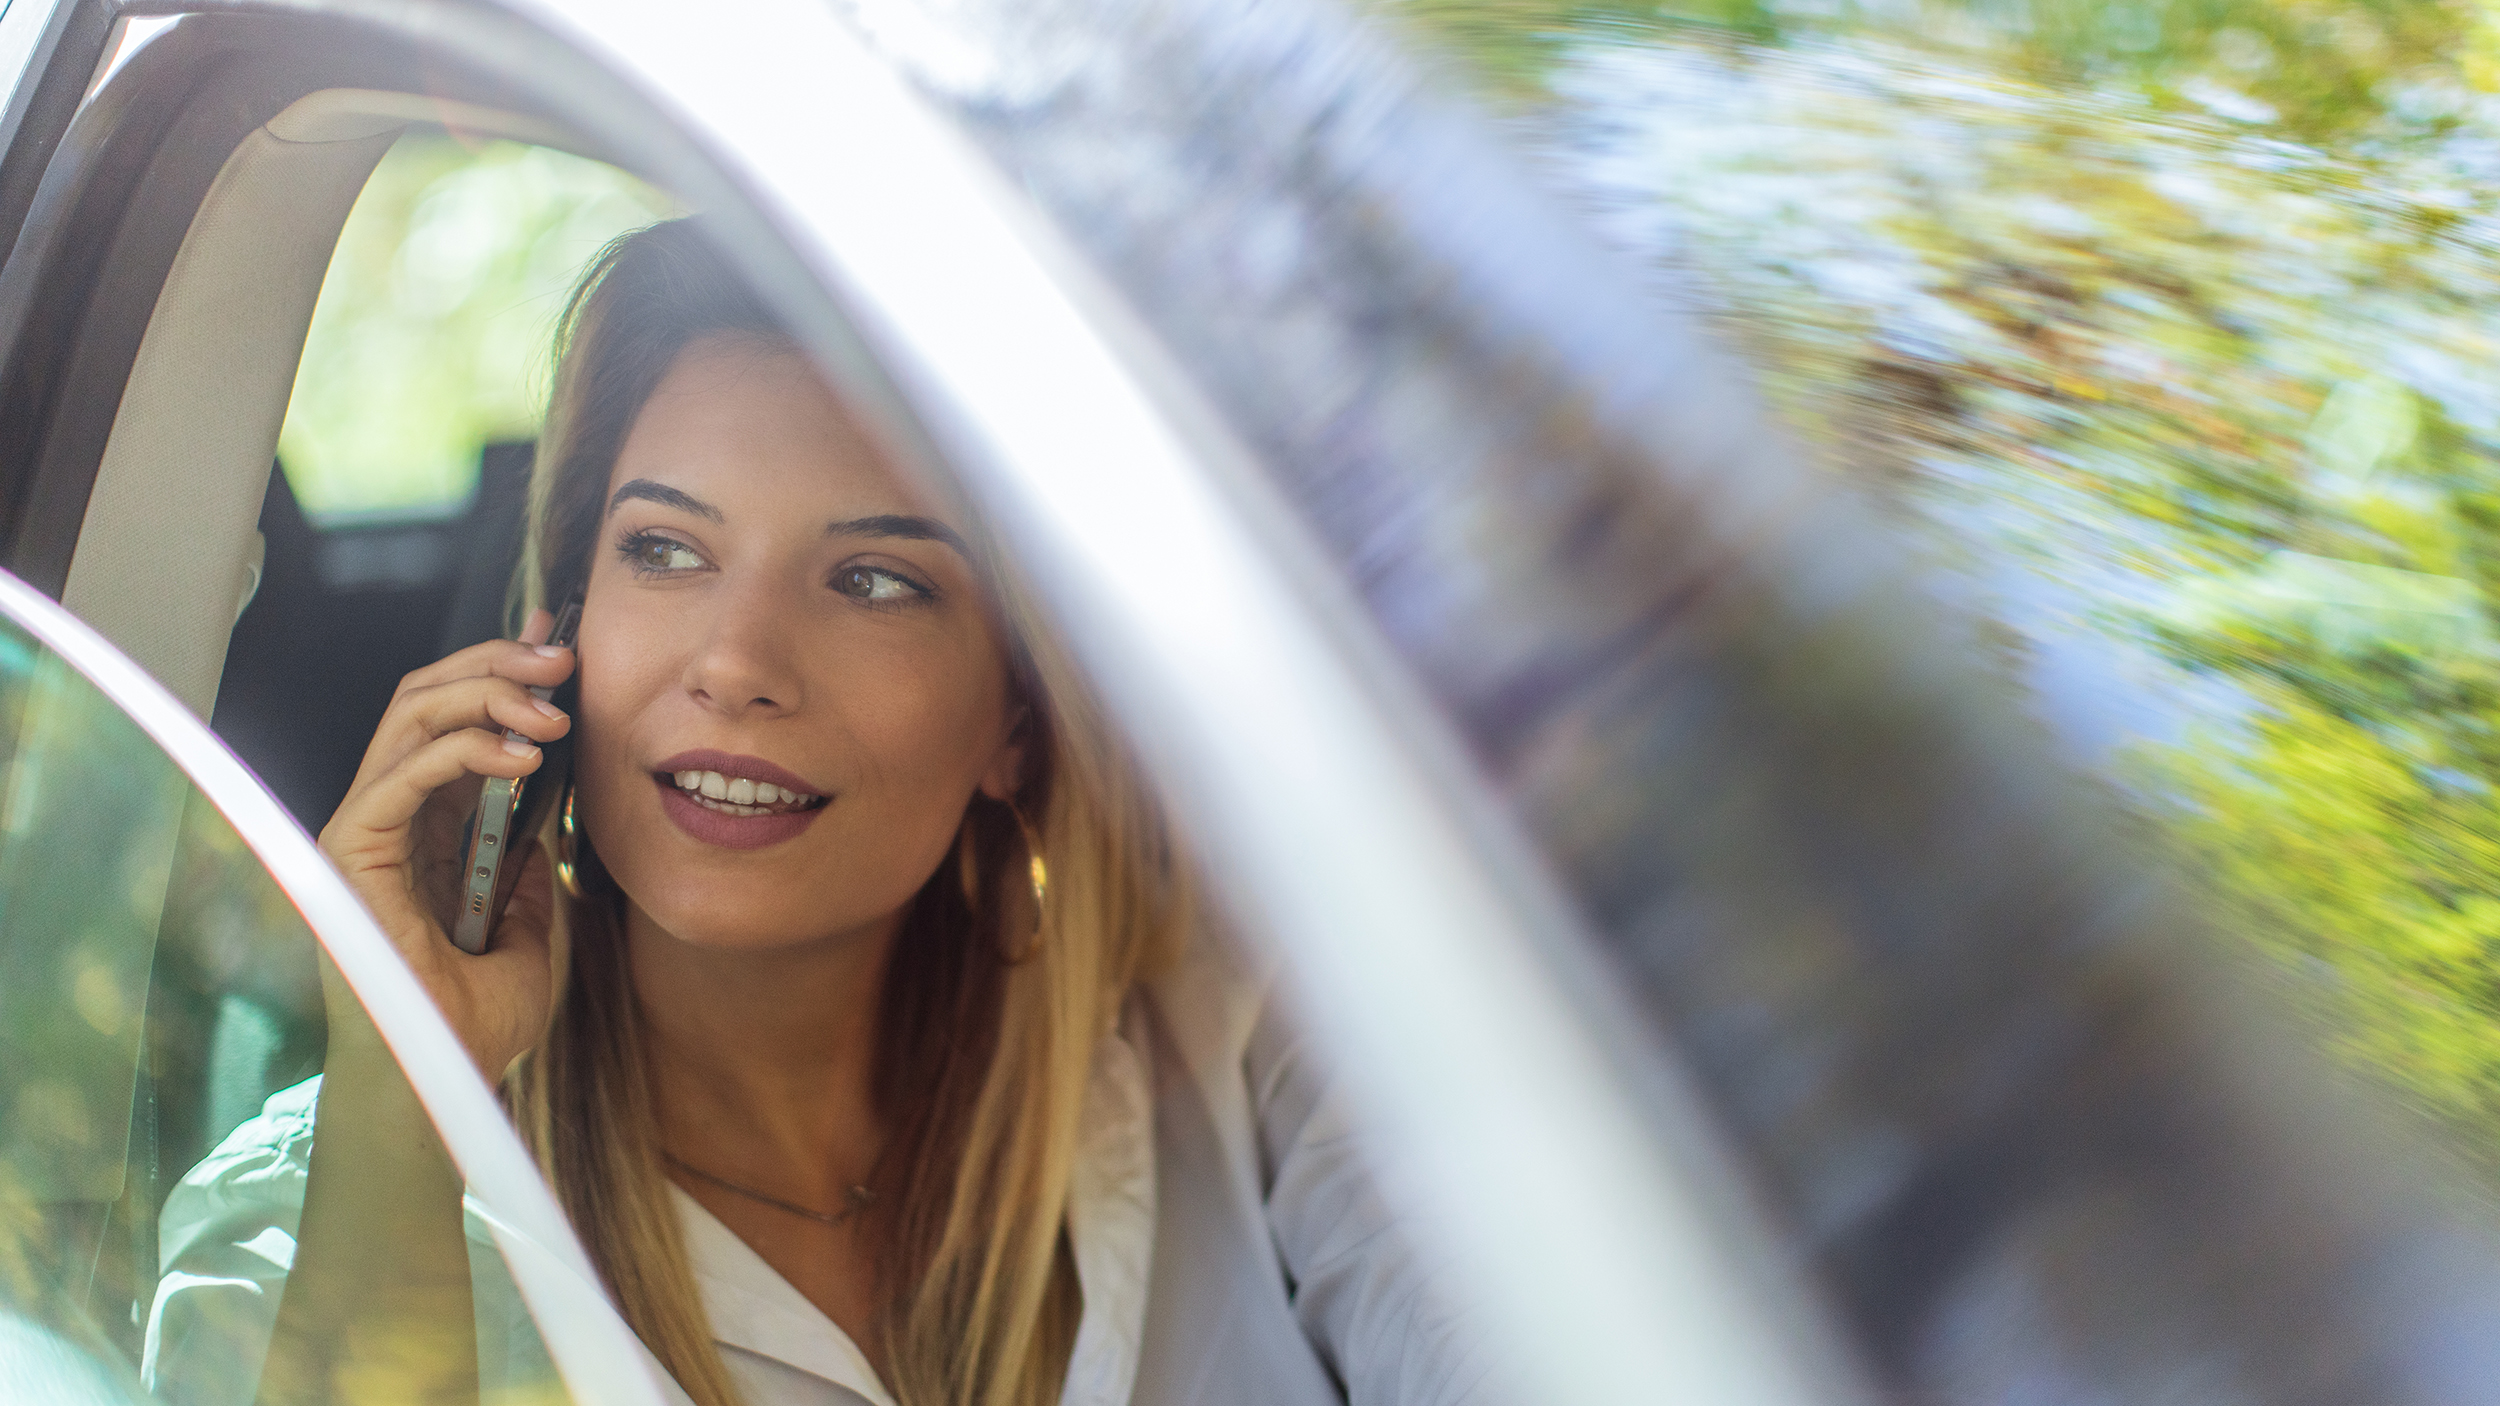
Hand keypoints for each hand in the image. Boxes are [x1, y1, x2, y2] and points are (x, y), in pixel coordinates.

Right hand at [319, 609, 574, 1076]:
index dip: (499, 670)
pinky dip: (464, 750)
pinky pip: (402, 773)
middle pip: (424, 698)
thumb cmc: (479, 1020)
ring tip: (552, 710)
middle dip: (496, 664)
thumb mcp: (532, 924)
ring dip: (487, 696)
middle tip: (563, 659)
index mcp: (421, 826)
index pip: (449, 717)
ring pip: (410, 717)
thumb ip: (529, 863)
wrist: (446, 1083)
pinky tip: (522, 760)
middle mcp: (384, 816)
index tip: (559, 648)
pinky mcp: (348, 853)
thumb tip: (549, 806)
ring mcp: (360, 831)